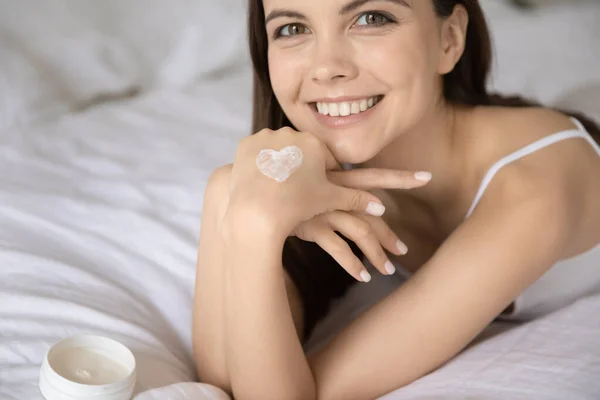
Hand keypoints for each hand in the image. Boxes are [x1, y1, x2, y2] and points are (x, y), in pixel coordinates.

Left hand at [225, 127, 386, 235]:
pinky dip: (259, 164)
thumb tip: (382, 207)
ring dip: (280, 164)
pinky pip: (256, 152)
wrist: (258, 210)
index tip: (316, 191)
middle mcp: (290, 132)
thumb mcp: (329, 200)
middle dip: (301, 168)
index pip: (323, 157)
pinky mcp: (245, 144)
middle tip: (295, 192)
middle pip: (300, 151)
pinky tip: (260, 181)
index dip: (322, 176)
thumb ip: (356, 199)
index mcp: (313, 142)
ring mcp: (265, 137)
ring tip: (277, 187)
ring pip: (278, 150)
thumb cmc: (298, 204)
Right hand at [292, 168, 428, 281]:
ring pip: (360, 234)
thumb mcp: (306, 178)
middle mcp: (336, 193)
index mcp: (338, 178)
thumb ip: (326, 182)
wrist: (252, 188)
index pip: (375, 175)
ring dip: (376, 254)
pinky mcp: (312, 226)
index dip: (401, 176)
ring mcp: (325, 210)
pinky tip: (363, 276)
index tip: (427, 177)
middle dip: (391, 233)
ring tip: (388, 271)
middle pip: (374, 211)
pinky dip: (352, 263)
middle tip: (406, 250)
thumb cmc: (281, 182)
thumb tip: (341, 184)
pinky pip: (338, 249)